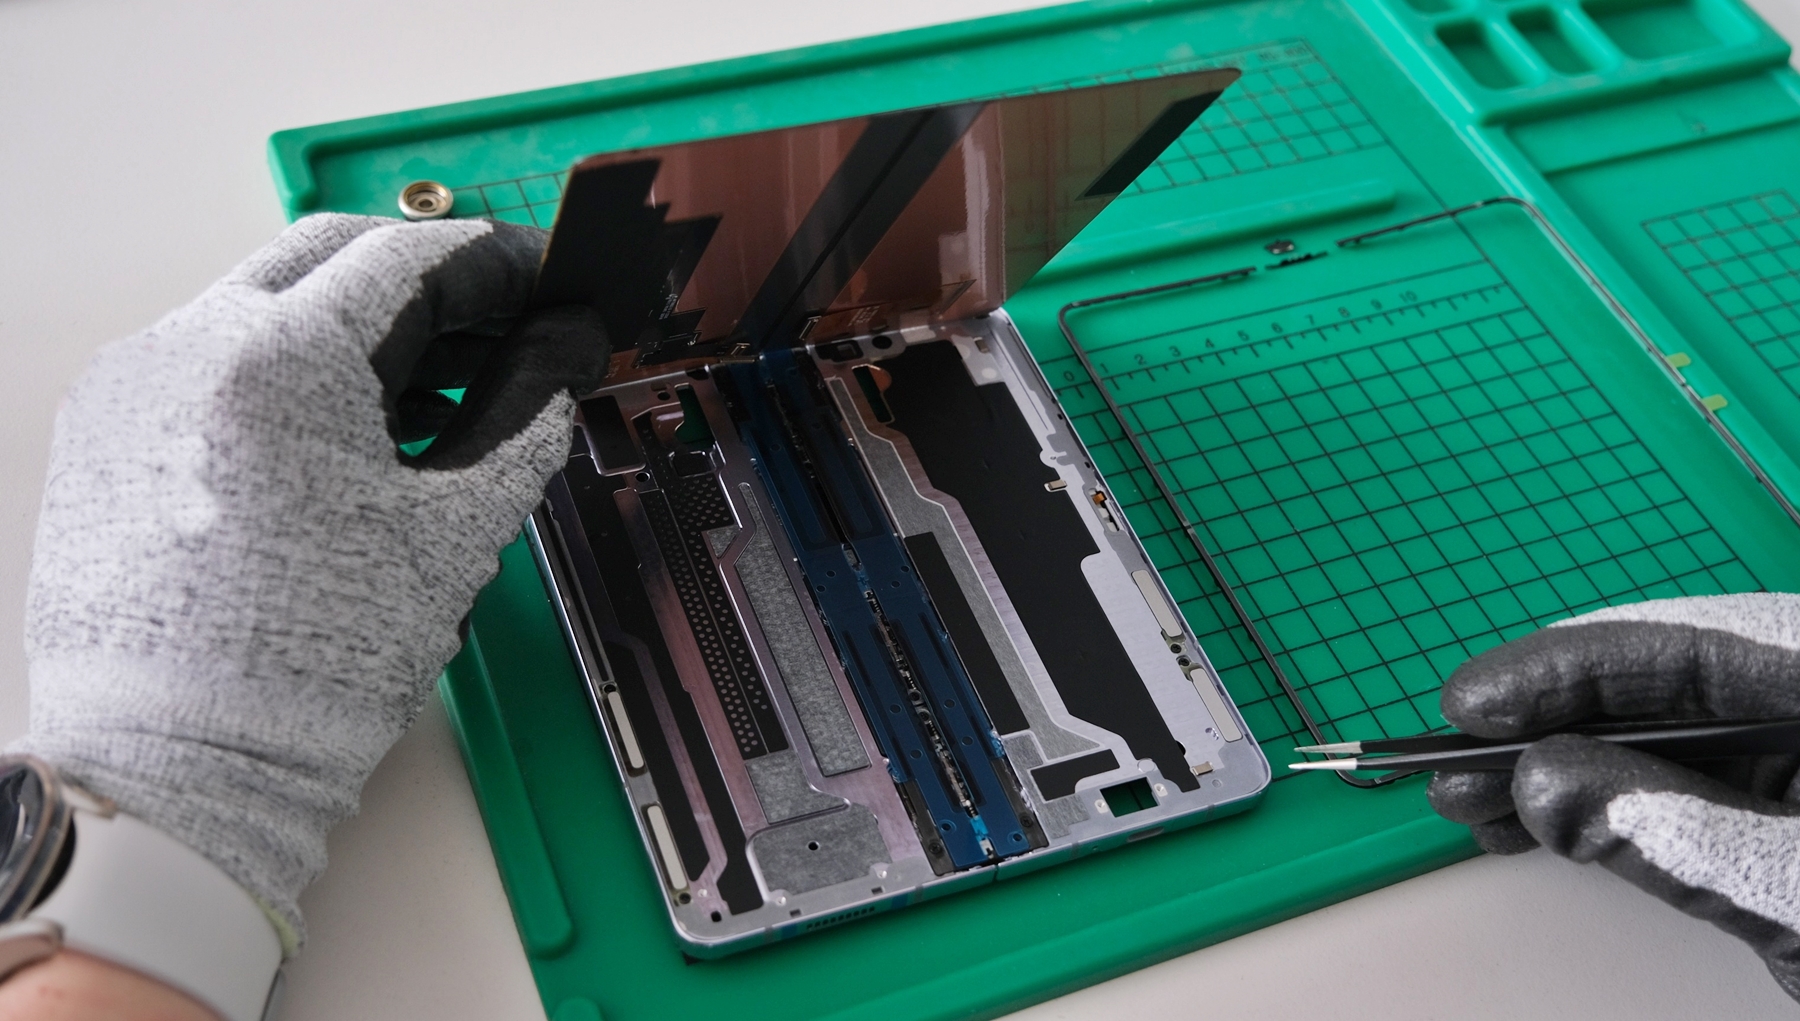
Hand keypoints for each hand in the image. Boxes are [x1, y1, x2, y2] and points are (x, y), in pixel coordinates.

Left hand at [10, 213, 606, 952]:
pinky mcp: (103, 428)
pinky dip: (283, 368)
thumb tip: (559, 362)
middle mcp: (188, 344)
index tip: (537, 283)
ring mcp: (133, 382)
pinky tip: (338, 432)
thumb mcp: (450, 536)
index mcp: (281, 361)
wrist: (183, 765)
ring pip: (260, 299)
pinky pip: (207, 356)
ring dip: (349, 322)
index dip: (493, 263)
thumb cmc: (309, 667)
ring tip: (424, 390)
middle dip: (419, 276)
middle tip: (488, 323)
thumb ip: (518, 426)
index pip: (409, 256)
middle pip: (327, 253)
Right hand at [1428, 593, 1799, 997]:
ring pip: (1668, 740)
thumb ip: (1678, 832)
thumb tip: (1544, 783)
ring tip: (1473, 806)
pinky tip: (1538, 823)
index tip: (1475, 702)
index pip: (1692, 645)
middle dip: (1549, 725)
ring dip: (1564, 772)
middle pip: (1669, 685)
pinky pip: (1690, 792)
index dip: (1565, 665)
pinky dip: (1611, 810)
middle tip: (1451, 763)